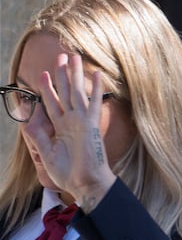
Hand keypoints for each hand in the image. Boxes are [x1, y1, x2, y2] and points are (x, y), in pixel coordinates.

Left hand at [20, 53, 116, 210]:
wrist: (85, 183)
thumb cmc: (68, 173)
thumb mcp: (46, 153)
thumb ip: (38, 136)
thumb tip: (27, 120)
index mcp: (61, 127)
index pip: (53, 102)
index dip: (48, 88)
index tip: (44, 73)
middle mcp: (72, 120)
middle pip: (66, 92)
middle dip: (62, 74)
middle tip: (62, 56)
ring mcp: (82, 121)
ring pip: (77, 92)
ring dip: (75, 75)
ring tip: (74, 58)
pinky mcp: (91, 125)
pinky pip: (93, 103)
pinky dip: (96, 89)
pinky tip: (97, 75)